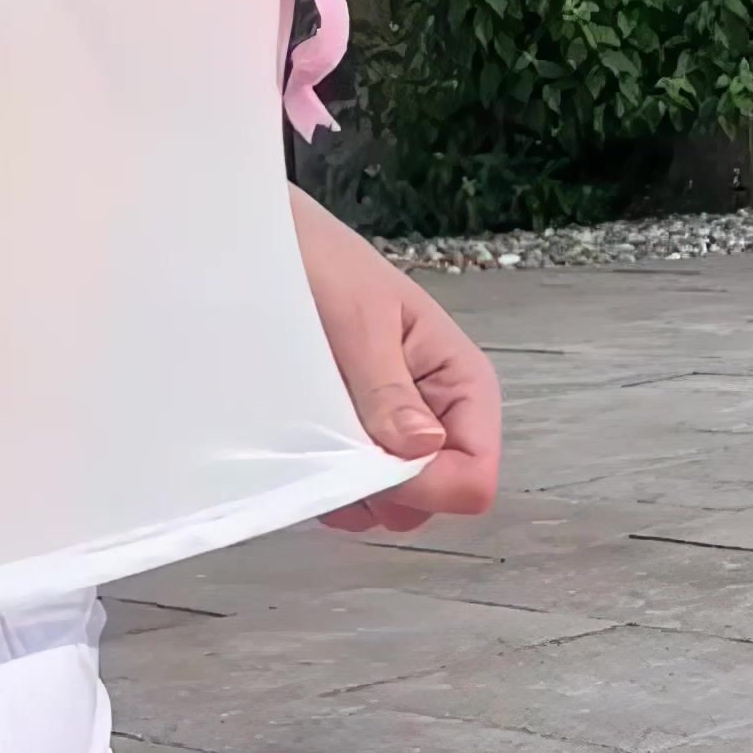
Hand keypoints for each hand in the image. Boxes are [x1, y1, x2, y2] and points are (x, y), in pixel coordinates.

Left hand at [292, 191, 501, 532]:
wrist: (276, 245)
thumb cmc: (325, 267)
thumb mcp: (359, 322)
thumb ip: (388, 388)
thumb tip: (424, 449)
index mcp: (462, 382)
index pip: (476, 472)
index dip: (428, 486)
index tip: (372, 463)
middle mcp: (440, 416)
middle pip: (438, 499)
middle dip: (388, 492)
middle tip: (337, 446)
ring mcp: (400, 436)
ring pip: (398, 507)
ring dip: (355, 494)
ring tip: (317, 441)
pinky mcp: (362, 445)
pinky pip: (362, 498)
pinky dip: (334, 490)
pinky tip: (309, 452)